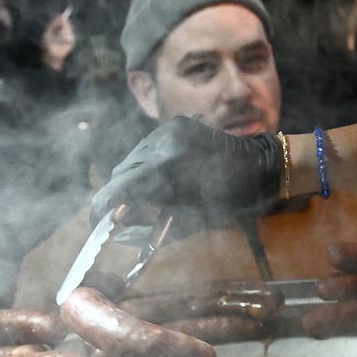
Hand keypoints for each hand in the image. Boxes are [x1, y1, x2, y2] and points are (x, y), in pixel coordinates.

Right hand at [91, 116, 281, 221]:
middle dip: (122, 195)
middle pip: (122, 172)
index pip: (118, 186)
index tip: (96, 221)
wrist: (260, 166)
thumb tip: (120, 234)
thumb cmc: (231, 200)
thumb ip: (151, 226)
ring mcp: (167, 128)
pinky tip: (167, 175)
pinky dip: (150, 163)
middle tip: (131, 214)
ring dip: (136, 178)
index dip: (101, 206)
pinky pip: (149, 147)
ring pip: (133, 158)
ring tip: (155, 194)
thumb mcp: (190, 220)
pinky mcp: (174, 122)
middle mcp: (160, 142)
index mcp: (165, 167)